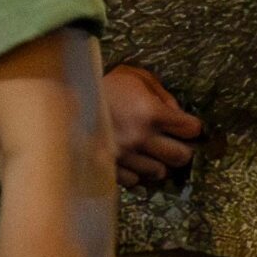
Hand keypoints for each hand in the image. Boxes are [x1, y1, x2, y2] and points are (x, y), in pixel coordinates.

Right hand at [99, 65, 201, 186]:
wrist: (65, 99)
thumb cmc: (104, 85)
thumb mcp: (136, 76)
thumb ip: (161, 93)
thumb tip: (177, 114)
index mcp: (150, 112)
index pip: (191, 129)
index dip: (191, 126)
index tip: (185, 125)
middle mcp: (140, 137)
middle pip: (182, 156)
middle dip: (181, 148)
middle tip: (172, 142)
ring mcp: (125, 156)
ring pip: (160, 172)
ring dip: (158, 162)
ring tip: (149, 151)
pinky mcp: (110, 168)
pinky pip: (136, 180)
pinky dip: (137, 172)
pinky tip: (132, 159)